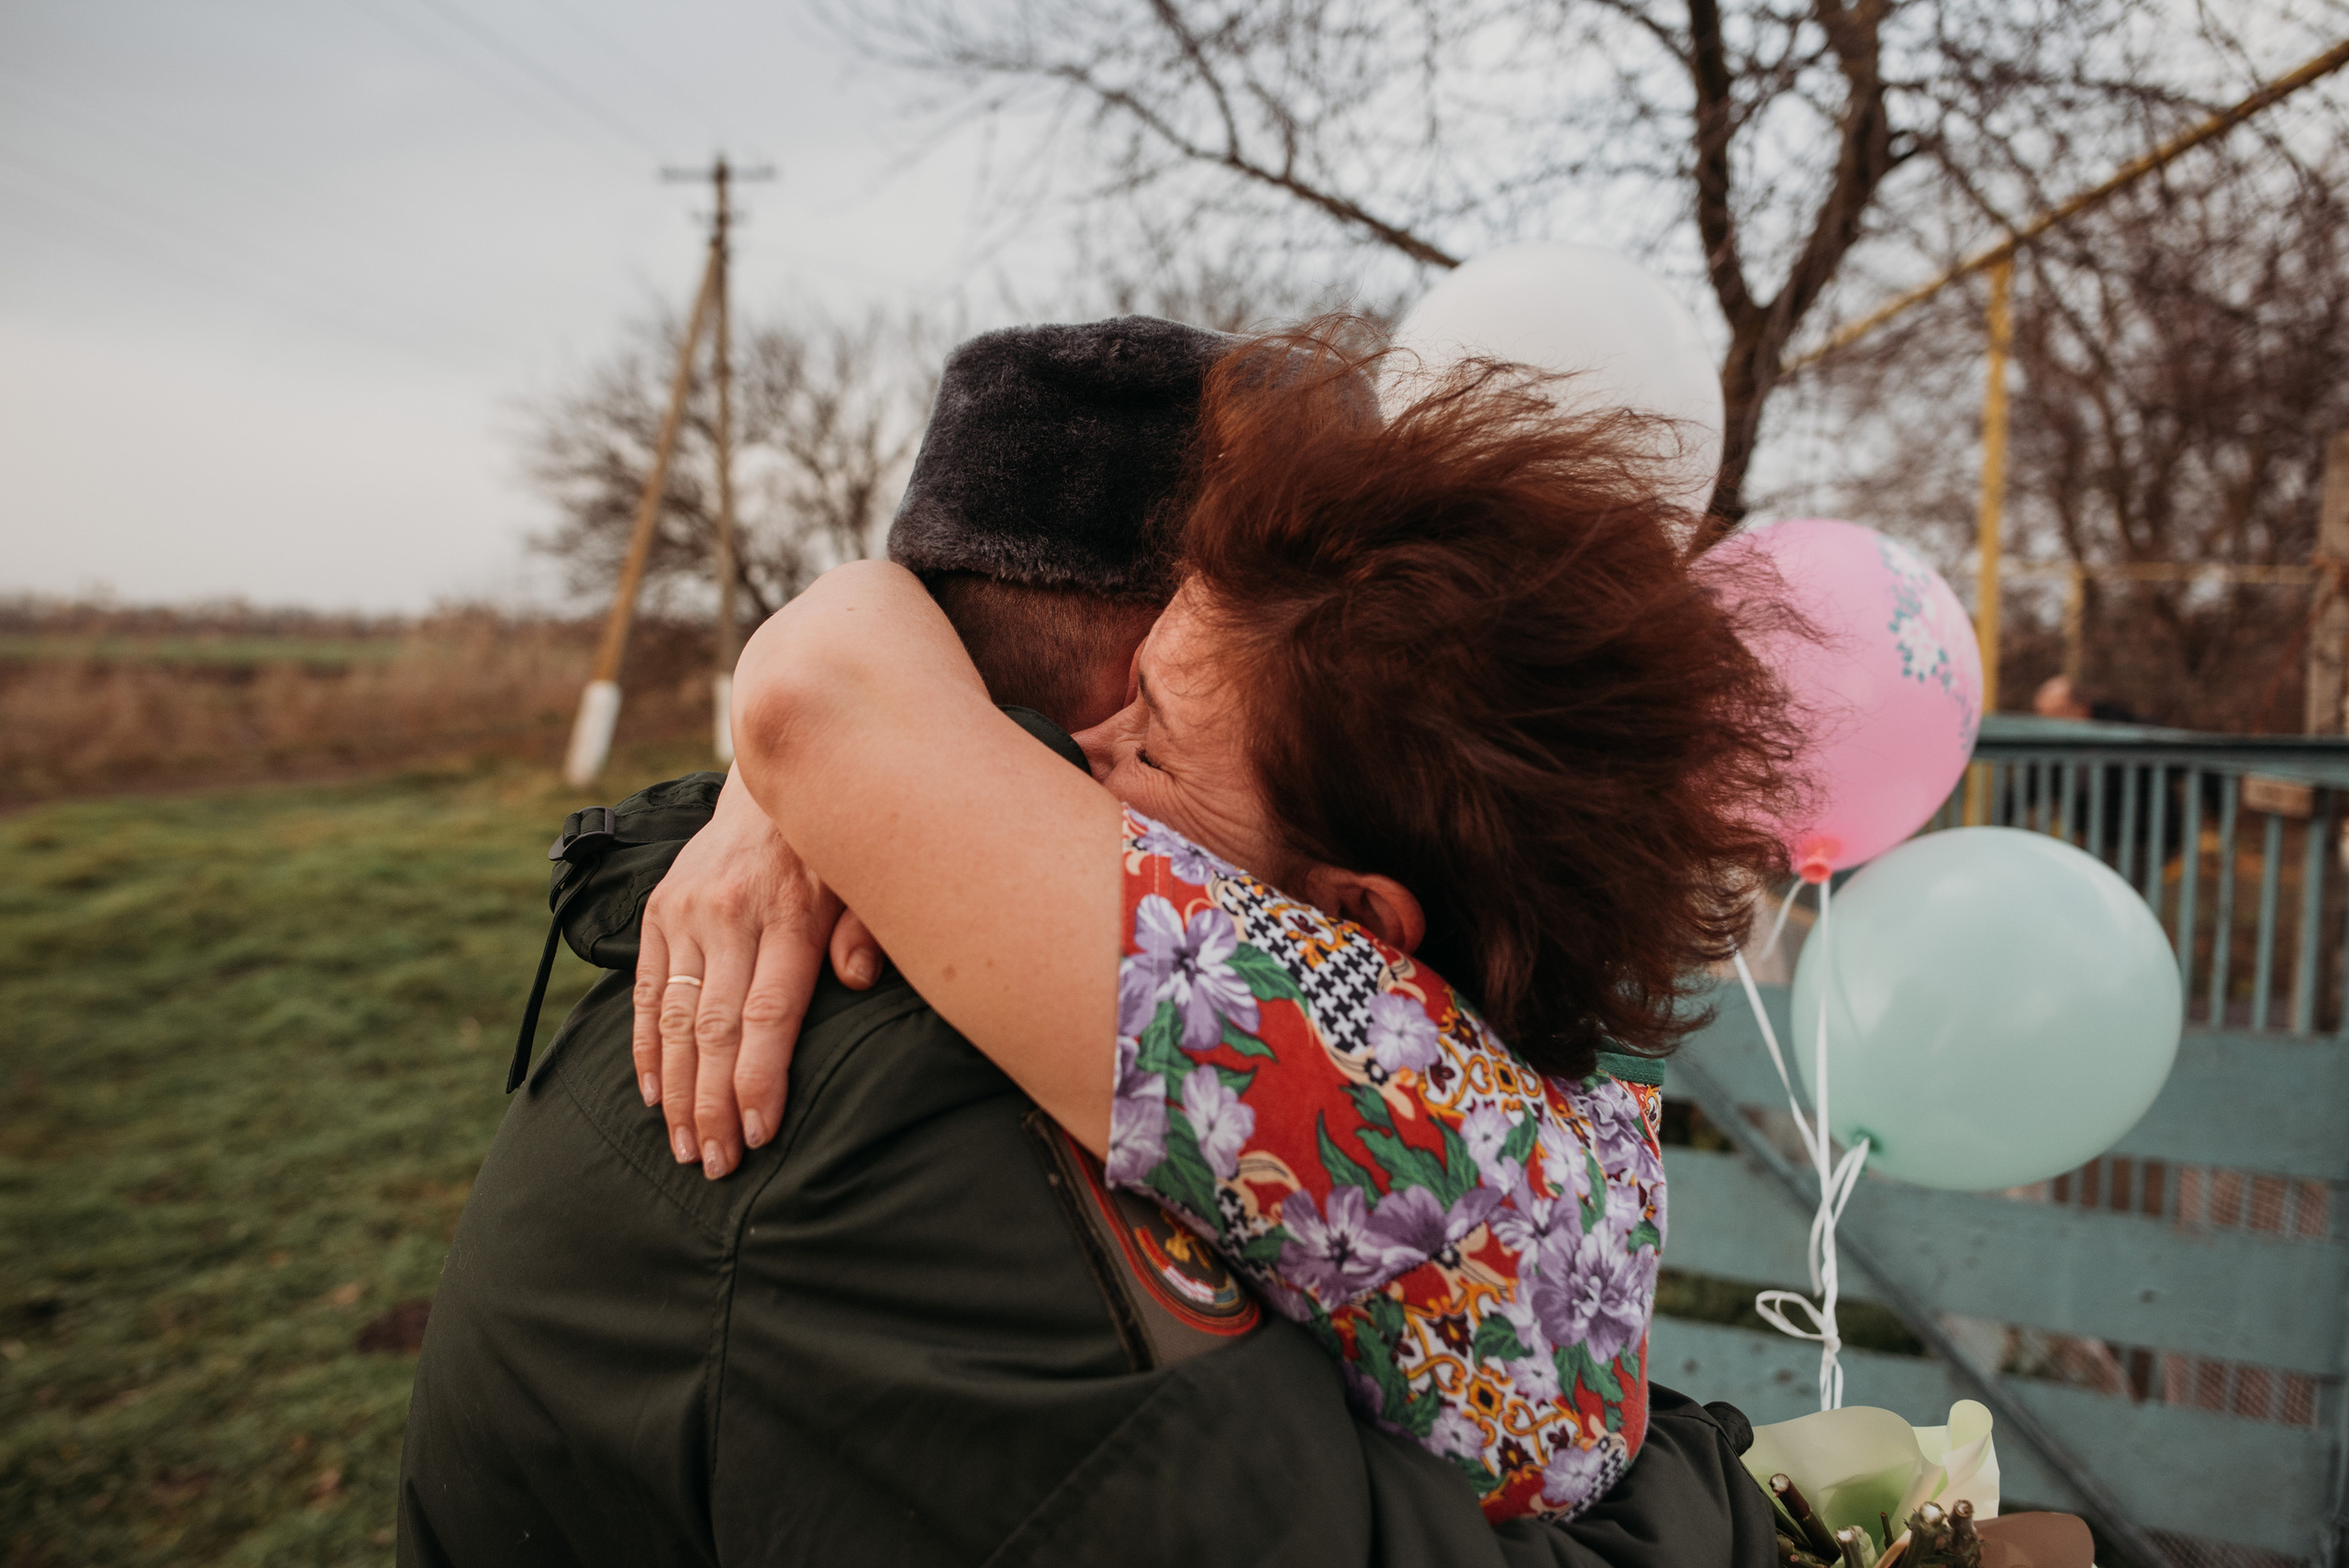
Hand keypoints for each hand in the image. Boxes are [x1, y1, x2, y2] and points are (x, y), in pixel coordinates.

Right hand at [634, 766, 883, 1178]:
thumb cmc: (834, 848)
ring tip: (684, 1147)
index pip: (767, 1013)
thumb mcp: (866, 878)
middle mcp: (730, 915)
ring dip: (676, 1090)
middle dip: (713, 1104)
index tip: (759, 1135)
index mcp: (789, 914)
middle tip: (716, 1165)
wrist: (774, 779)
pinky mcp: (658, 911)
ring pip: (673, 1018)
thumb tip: (857, 981)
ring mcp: (686, 913)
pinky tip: (652, 1094)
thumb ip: (864, 930)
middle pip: (714, 1028)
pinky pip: (645, 989)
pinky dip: (644, 1047)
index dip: (758, 1079)